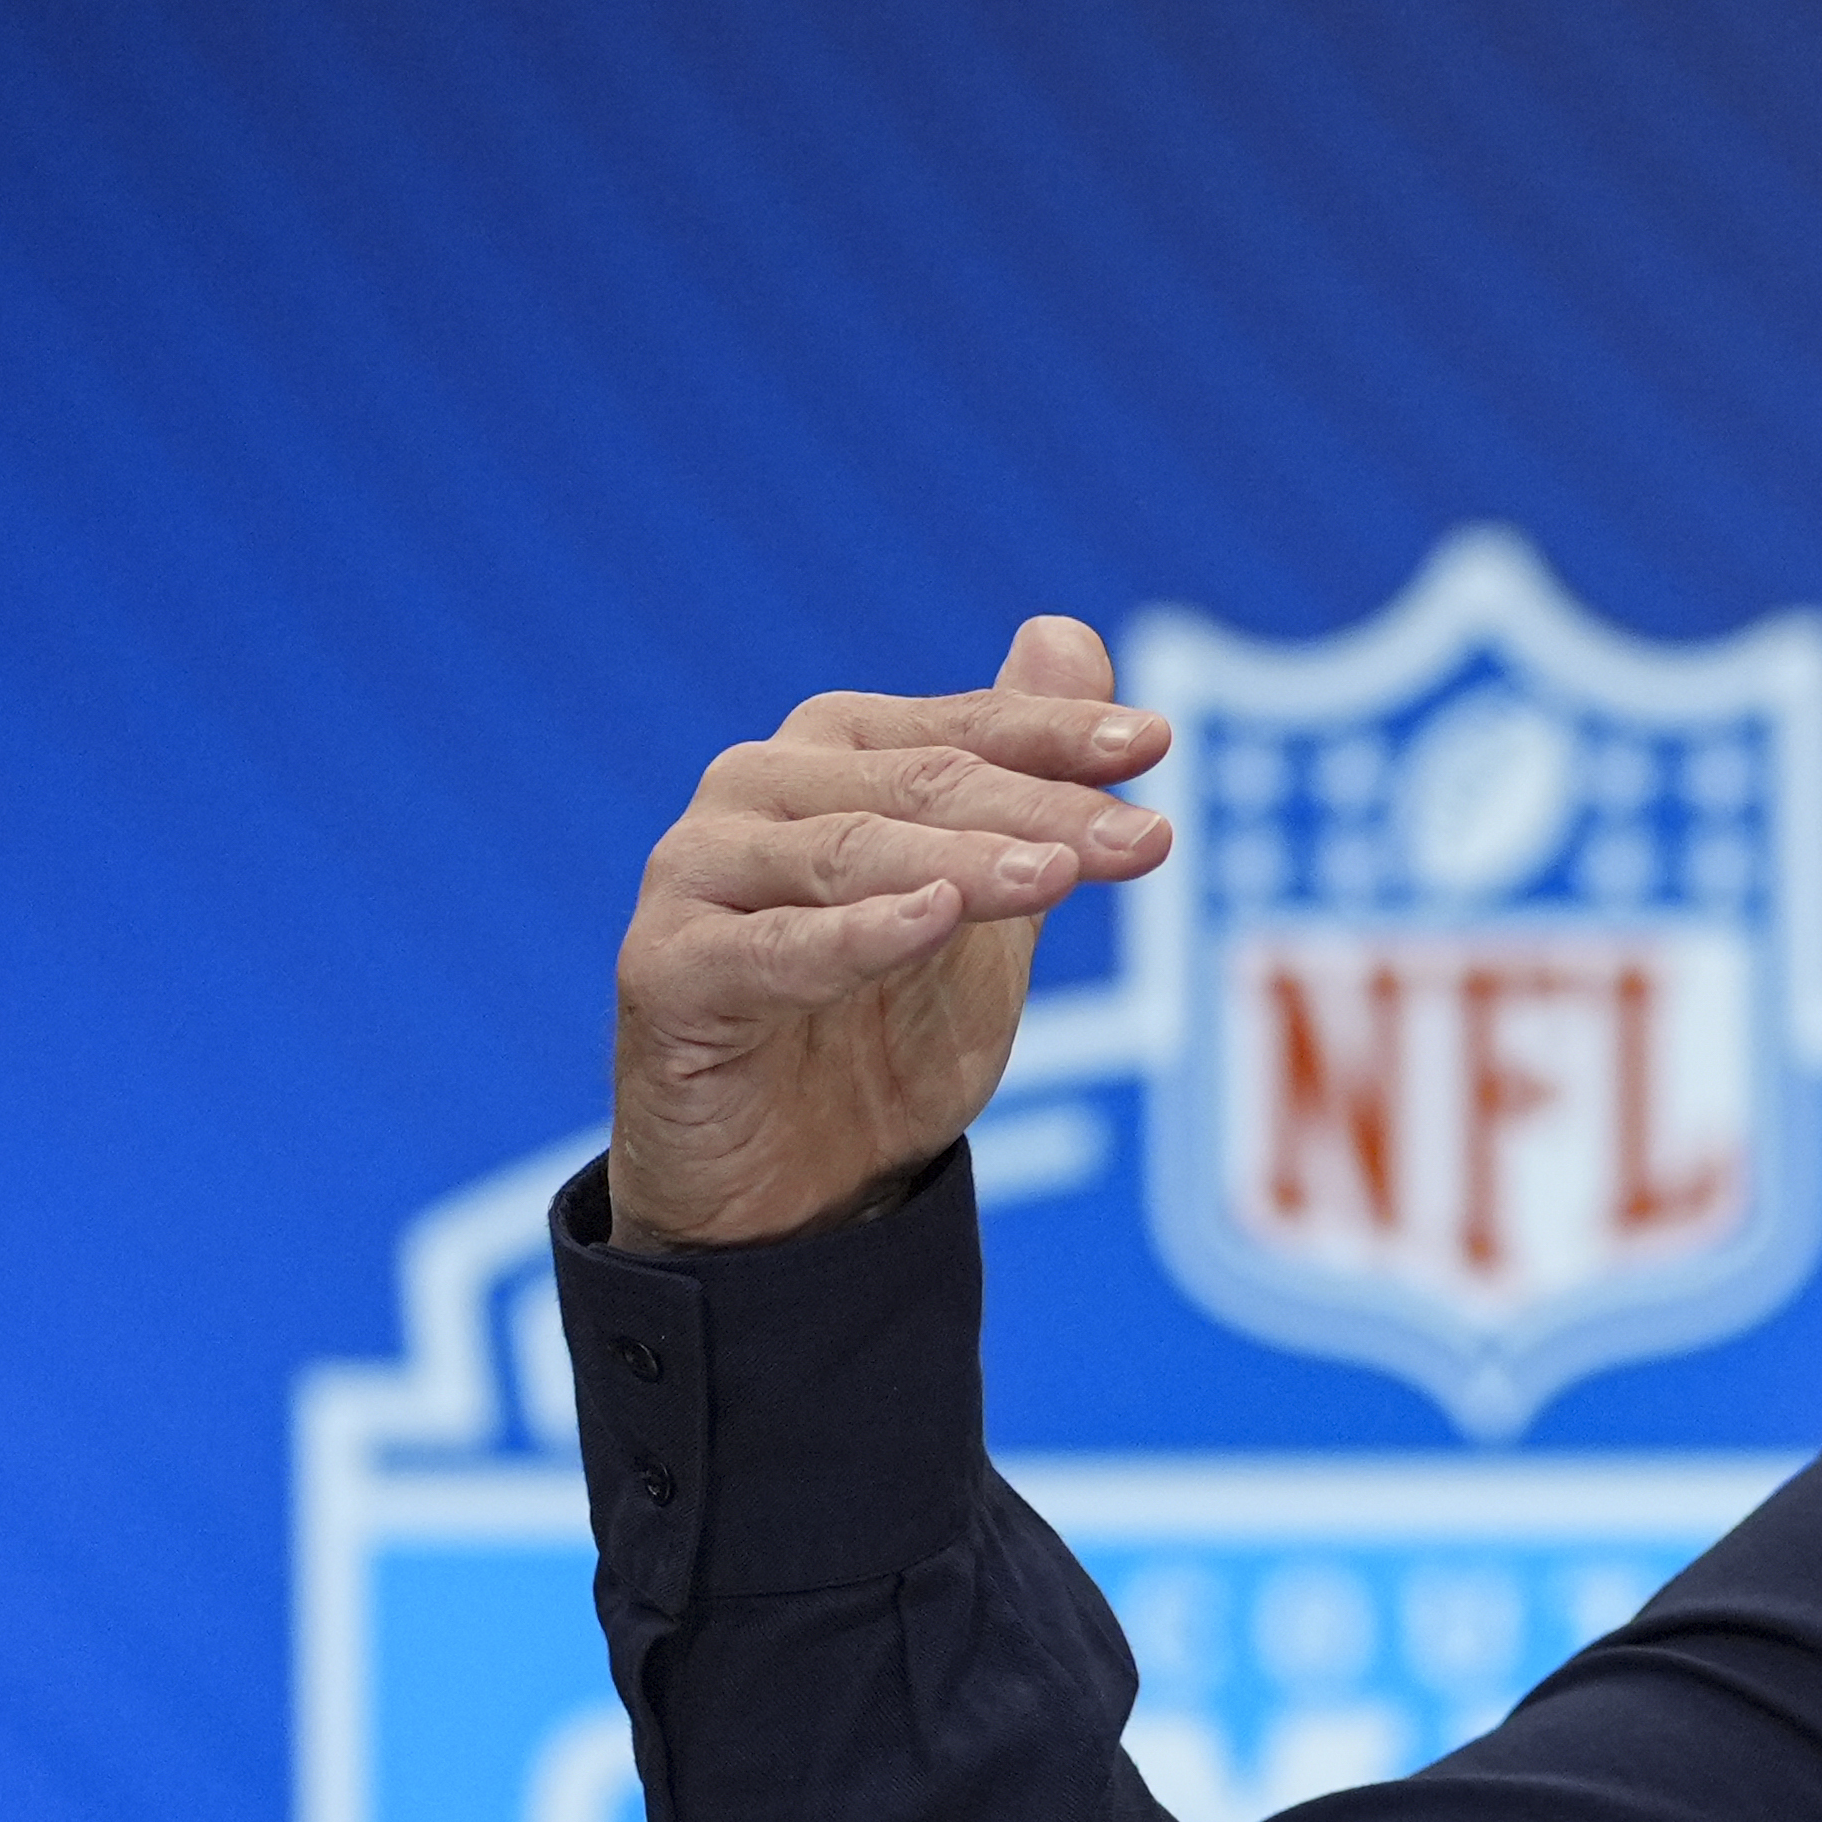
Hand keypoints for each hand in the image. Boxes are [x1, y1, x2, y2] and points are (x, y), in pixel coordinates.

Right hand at [610, 616, 1174, 1251]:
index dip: (1059, 734)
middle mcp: (757, 790)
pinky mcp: (665, 968)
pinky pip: (770, 946)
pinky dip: (854, 933)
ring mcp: (698, 874)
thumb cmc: (888, 1028)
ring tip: (1054, 876)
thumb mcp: (985, 903)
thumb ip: (1023, 783)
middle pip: (921, 785)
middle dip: (1042, 810)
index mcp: (835, 754)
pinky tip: (932, 919)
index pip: (965, 729)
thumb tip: (1068, 634)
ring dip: (961, 863)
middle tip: (1147, 838)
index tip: (1156, 743)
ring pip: (849, 851)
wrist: (800, 1188)